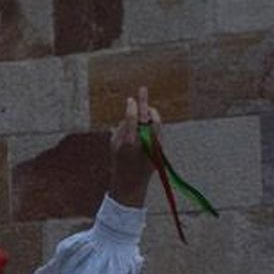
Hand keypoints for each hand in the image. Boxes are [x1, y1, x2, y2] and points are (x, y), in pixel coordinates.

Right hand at [109, 86, 158, 206]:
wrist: (131, 184)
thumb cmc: (119, 162)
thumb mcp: (114, 145)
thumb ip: (122, 127)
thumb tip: (132, 110)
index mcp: (129, 141)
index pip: (133, 117)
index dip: (132, 106)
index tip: (131, 100)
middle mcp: (143, 143)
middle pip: (147, 117)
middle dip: (144, 103)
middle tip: (142, 89)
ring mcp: (153, 147)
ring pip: (156, 123)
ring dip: (150, 114)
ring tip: (146, 110)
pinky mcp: (160, 150)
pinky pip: (158, 132)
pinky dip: (152, 127)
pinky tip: (147, 127)